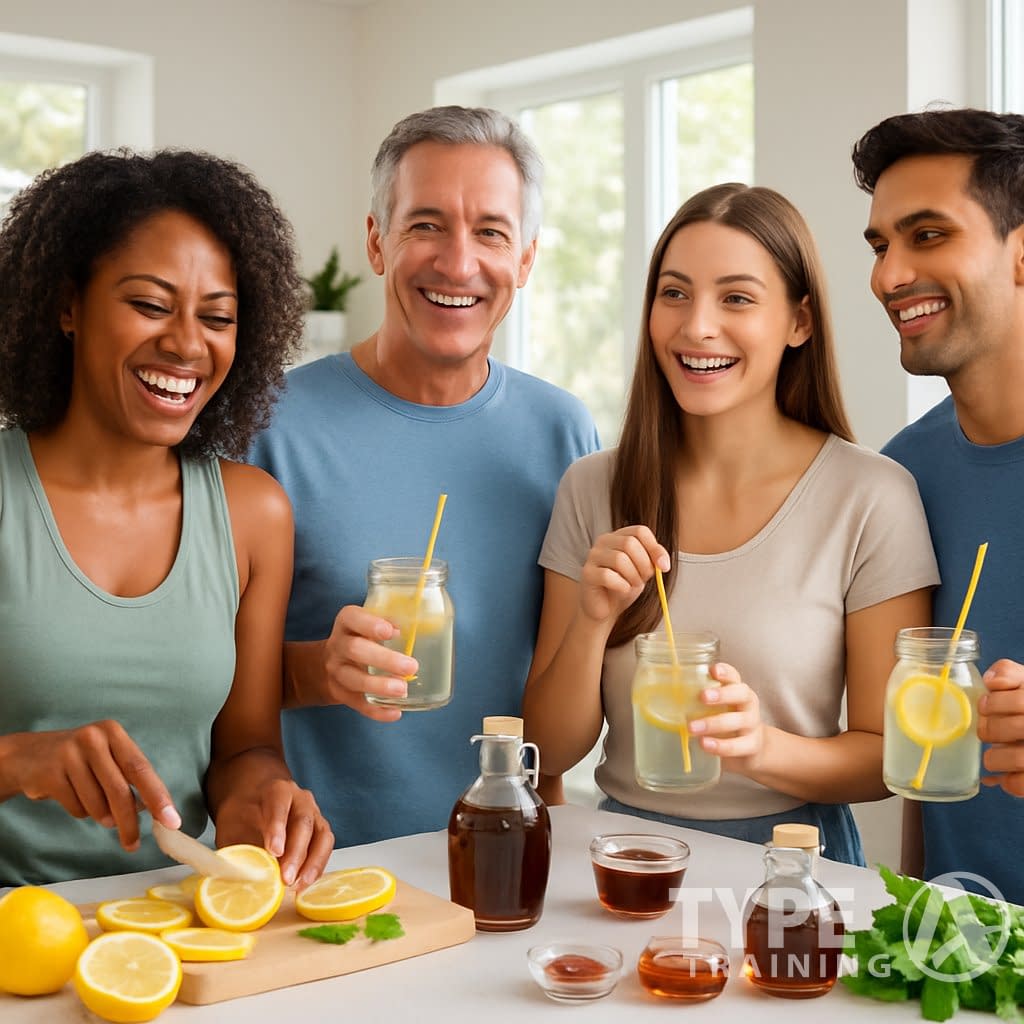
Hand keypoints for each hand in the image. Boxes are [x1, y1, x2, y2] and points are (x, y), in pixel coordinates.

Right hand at [6, 721, 178, 849]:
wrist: (27, 756)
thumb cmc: (80, 760)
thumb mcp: (107, 757)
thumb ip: (130, 778)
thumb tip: (156, 810)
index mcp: (114, 733)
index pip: (141, 769)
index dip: (158, 797)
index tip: (171, 820)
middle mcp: (93, 739)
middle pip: (120, 790)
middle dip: (130, 822)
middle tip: (133, 844)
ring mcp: (69, 754)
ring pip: (97, 804)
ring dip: (102, 817)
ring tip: (96, 807)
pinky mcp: (50, 773)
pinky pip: (76, 808)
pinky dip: (81, 811)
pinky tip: (73, 797)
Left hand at [214, 779, 333, 888]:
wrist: (255, 802)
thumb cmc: (243, 815)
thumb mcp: (231, 826)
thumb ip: (236, 849)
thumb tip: (237, 879)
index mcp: (277, 791)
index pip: (279, 806)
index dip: (277, 828)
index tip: (274, 851)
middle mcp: (301, 799)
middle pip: (304, 823)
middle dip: (296, 854)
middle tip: (286, 879)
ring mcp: (315, 814)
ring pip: (322, 836)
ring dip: (312, 863)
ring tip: (297, 885)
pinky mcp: (321, 830)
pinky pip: (325, 848)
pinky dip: (317, 867)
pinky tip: (303, 883)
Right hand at [317, 604, 417, 721]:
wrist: (327, 664)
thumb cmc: (360, 638)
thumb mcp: (369, 623)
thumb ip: (390, 621)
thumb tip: (421, 626)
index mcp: (347, 623)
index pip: (352, 618)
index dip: (370, 624)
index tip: (391, 632)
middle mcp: (338, 646)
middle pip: (355, 650)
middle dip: (384, 659)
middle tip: (411, 666)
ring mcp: (338, 671)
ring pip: (354, 679)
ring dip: (379, 686)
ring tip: (403, 689)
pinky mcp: (341, 694)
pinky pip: (358, 704)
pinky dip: (377, 710)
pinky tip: (395, 712)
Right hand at [579, 526, 670, 624]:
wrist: (606, 609)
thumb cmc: (624, 586)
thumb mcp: (644, 570)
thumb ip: (654, 560)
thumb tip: (663, 563)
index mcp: (618, 536)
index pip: (640, 531)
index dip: (655, 548)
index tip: (664, 566)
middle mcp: (603, 541)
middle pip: (630, 543)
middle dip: (644, 565)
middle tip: (644, 579)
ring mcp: (593, 556)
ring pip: (619, 559)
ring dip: (633, 577)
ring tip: (632, 585)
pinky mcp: (587, 574)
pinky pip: (608, 576)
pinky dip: (621, 586)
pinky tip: (622, 590)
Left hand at [686, 662, 764, 772]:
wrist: (752, 751)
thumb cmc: (726, 722)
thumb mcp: (716, 708)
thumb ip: (695, 701)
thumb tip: (654, 695)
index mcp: (737, 691)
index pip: (734, 676)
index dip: (725, 672)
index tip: (713, 670)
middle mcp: (747, 705)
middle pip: (741, 694)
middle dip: (722, 694)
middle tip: (702, 696)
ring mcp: (752, 726)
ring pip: (738, 721)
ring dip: (713, 723)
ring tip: (692, 727)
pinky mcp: (751, 746)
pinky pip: (737, 746)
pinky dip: (720, 746)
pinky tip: (705, 744)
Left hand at [978, 659, 1023, 796]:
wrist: (1023, 726)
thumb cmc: (1023, 704)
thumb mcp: (1022, 682)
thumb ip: (1008, 673)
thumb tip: (991, 681)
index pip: (1020, 701)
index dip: (996, 703)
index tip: (984, 705)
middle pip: (1018, 728)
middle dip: (992, 729)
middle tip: (985, 729)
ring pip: (1019, 758)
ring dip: (996, 757)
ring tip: (993, 753)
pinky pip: (1020, 784)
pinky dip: (1009, 782)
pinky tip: (1005, 774)